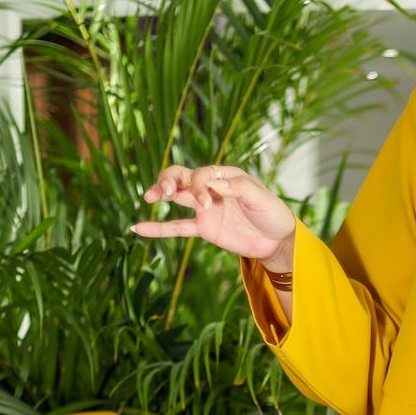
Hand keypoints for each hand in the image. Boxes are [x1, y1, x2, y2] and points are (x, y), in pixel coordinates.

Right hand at [130, 163, 295, 264]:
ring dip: (161, 192)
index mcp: (225, 175)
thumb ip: (238, 189)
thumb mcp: (260, 199)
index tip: (207, 203)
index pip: (202, 174)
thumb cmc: (272, 214)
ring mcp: (204, 208)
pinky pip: (177, 227)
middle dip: (169, 180)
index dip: (199, 186)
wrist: (277, 241)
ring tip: (149, 197)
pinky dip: (158, 228)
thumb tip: (214, 185)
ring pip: (176, 195)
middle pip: (181, 176)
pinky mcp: (203, 228)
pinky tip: (138, 228)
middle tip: (166, 192)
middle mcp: (211, 188)